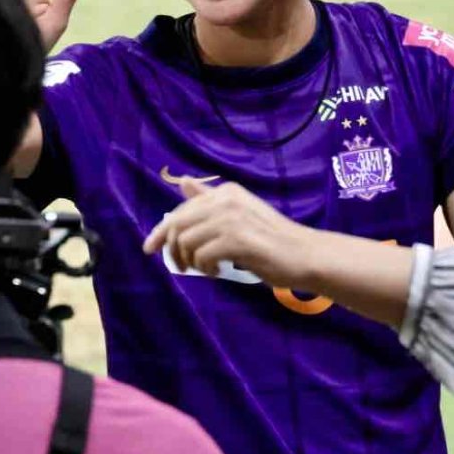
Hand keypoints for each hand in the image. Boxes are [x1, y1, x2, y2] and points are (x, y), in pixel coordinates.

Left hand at [142, 180, 313, 287]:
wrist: (304, 254)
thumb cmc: (271, 238)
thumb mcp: (237, 214)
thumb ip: (209, 200)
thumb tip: (184, 181)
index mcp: (225, 191)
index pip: (181, 210)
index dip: (161, 231)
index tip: (150, 249)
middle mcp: (226, 199)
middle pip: (178, 225)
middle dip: (172, 249)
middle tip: (182, 267)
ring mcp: (232, 218)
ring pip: (187, 241)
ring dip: (191, 261)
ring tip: (207, 269)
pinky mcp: (237, 239)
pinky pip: (203, 256)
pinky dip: (206, 268)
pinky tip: (219, 271)